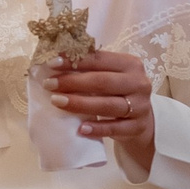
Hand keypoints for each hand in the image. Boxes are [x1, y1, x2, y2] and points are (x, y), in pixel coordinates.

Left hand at [47, 49, 154, 170]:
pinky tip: (80, 129)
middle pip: (103, 82)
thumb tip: (55, 64)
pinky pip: (114, 128)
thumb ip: (92, 69)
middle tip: (49, 84)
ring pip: (108, 105)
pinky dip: (97, 128)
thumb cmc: (119, 92)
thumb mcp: (111, 76)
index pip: (100, 59)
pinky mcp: (137, 127)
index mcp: (131, 64)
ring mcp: (140, 106)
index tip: (51, 64)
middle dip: (73, 82)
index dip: (76, 61)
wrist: (141, 119)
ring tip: (56, 101)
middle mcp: (138, 83)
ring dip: (80, 104)